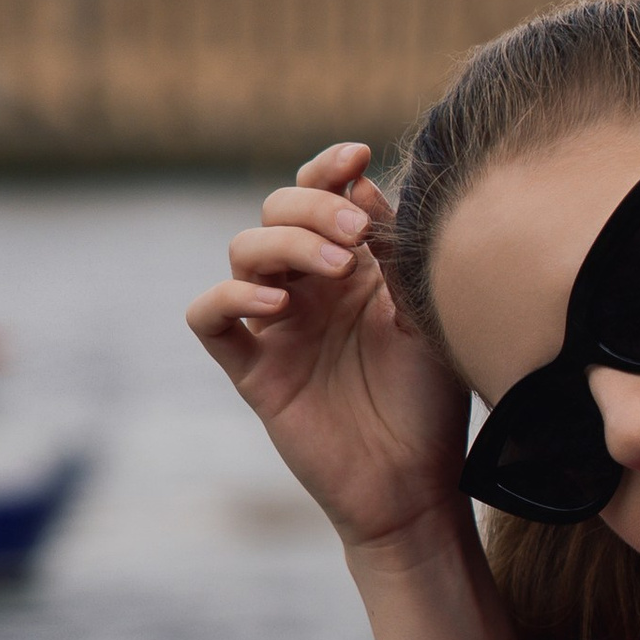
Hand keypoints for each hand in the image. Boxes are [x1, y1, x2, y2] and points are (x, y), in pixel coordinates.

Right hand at [187, 143, 468, 549]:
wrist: (416, 484)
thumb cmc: (430, 400)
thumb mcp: (425, 313)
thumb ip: (396, 252)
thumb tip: (362, 184)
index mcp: (354, 266)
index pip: (322, 195)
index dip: (329, 169)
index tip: (358, 156)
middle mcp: (310, 287)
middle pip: (277, 211)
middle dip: (313, 207)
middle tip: (357, 236)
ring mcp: (277, 326)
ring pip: (243, 252)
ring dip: (285, 245)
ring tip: (337, 268)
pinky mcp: (253, 369)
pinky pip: (209, 318)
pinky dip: (230, 298)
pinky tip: (279, 306)